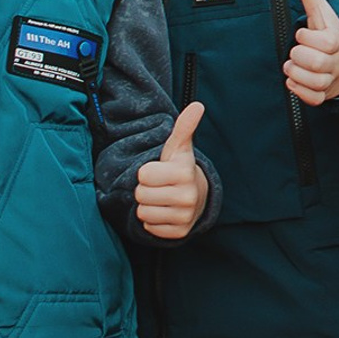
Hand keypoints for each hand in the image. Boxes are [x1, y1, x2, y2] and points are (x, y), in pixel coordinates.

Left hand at [135, 101, 206, 238]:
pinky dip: (153, 221)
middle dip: (146, 190)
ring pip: (143, 212)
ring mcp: (185, 216)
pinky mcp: (179, 232)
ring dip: (148, 206)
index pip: (143, 175)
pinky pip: (149, 227)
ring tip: (161, 198)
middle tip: (159, 186)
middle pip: (141, 194)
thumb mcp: (178, 147)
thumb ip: (184, 127)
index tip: (159, 171)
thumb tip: (197, 105)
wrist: (196, 196)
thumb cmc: (179, 168)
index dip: (147, 172)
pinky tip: (164, 211)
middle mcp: (188, 196)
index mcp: (185, 172)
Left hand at [285, 0, 338, 104]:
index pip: (321, 41)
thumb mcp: (321, 11)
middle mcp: (334, 62)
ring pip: (311, 82)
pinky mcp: (324, 95)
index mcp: (335, 40)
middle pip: (313, 63)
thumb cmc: (330, 34)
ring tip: (294, 65)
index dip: (305, 37)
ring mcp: (330, 80)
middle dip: (297, 56)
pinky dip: (299, 90)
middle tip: (297, 51)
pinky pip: (311, 99)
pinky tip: (295, 80)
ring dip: (295, 73)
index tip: (302, 33)